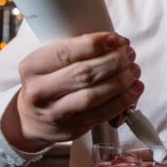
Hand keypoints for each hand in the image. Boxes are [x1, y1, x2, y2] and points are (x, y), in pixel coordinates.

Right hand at [1, 32, 142, 151]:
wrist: (32, 120)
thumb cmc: (46, 83)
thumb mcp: (47, 62)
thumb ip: (73, 50)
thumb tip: (113, 42)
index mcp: (32, 67)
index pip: (65, 52)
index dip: (94, 44)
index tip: (115, 39)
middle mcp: (40, 91)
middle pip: (83, 74)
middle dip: (113, 61)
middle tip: (128, 54)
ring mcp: (56, 112)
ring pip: (94, 95)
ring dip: (120, 81)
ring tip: (134, 70)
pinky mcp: (72, 128)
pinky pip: (102, 113)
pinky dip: (123, 100)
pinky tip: (134, 89)